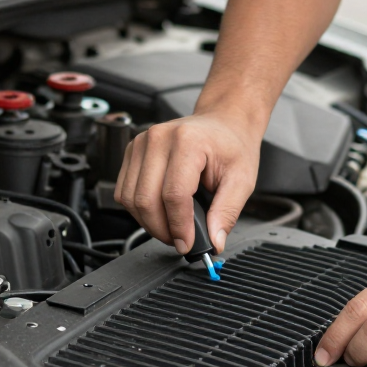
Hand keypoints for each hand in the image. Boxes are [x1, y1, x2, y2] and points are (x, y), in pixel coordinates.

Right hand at [114, 110, 261, 254]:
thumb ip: (227, 212)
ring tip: (171, 227)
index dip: (179, 226)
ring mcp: (141, 143)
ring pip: (130, 199)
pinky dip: (138, 210)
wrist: (223, 123)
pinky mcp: (132, 151)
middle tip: (181, 240)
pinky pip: (124, 191)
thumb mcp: (242, 180)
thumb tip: (213, 241)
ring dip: (148, 223)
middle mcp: (159, 138)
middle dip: (162, 229)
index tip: (188, 243)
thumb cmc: (231, 146)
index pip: (174, 194)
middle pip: (146, 199)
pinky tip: (159, 212)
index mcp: (188, 141)